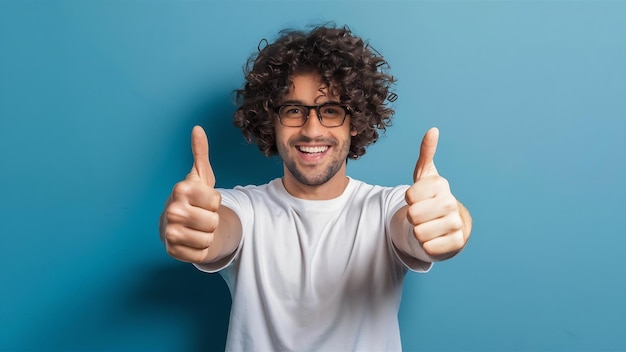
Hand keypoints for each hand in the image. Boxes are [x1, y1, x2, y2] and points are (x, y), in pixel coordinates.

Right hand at [161, 126, 221, 263]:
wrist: (179, 224)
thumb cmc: (193, 198)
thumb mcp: (201, 176)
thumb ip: (200, 153)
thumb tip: (197, 129)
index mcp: (181, 189)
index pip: (216, 201)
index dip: (215, 202)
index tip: (204, 200)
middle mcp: (172, 209)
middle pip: (213, 221)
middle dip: (212, 220)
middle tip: (200, 215)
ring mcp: (169, 232)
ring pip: (208, 238)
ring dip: (207, 235)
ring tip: (197, 227)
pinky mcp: (172, 251)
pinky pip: (201, 253)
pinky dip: (200, 249)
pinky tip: (191, 240)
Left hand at [405, 127, 465, 257]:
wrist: (450, 226)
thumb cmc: (432, 199)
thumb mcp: (425, 176)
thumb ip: (426, 153)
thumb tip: (433, 130)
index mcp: (441, 185)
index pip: (409, 196)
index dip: (408, 200)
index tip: (418, 199)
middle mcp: (450, 203)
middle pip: (413, 215)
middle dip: (412, 218)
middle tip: (422, 215)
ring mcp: (456, 224)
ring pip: (419, 233)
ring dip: (419, 232)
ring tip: (428, 226)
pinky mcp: (457, 243)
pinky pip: (429, 248)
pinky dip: (427, 246)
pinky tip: (435, 239)